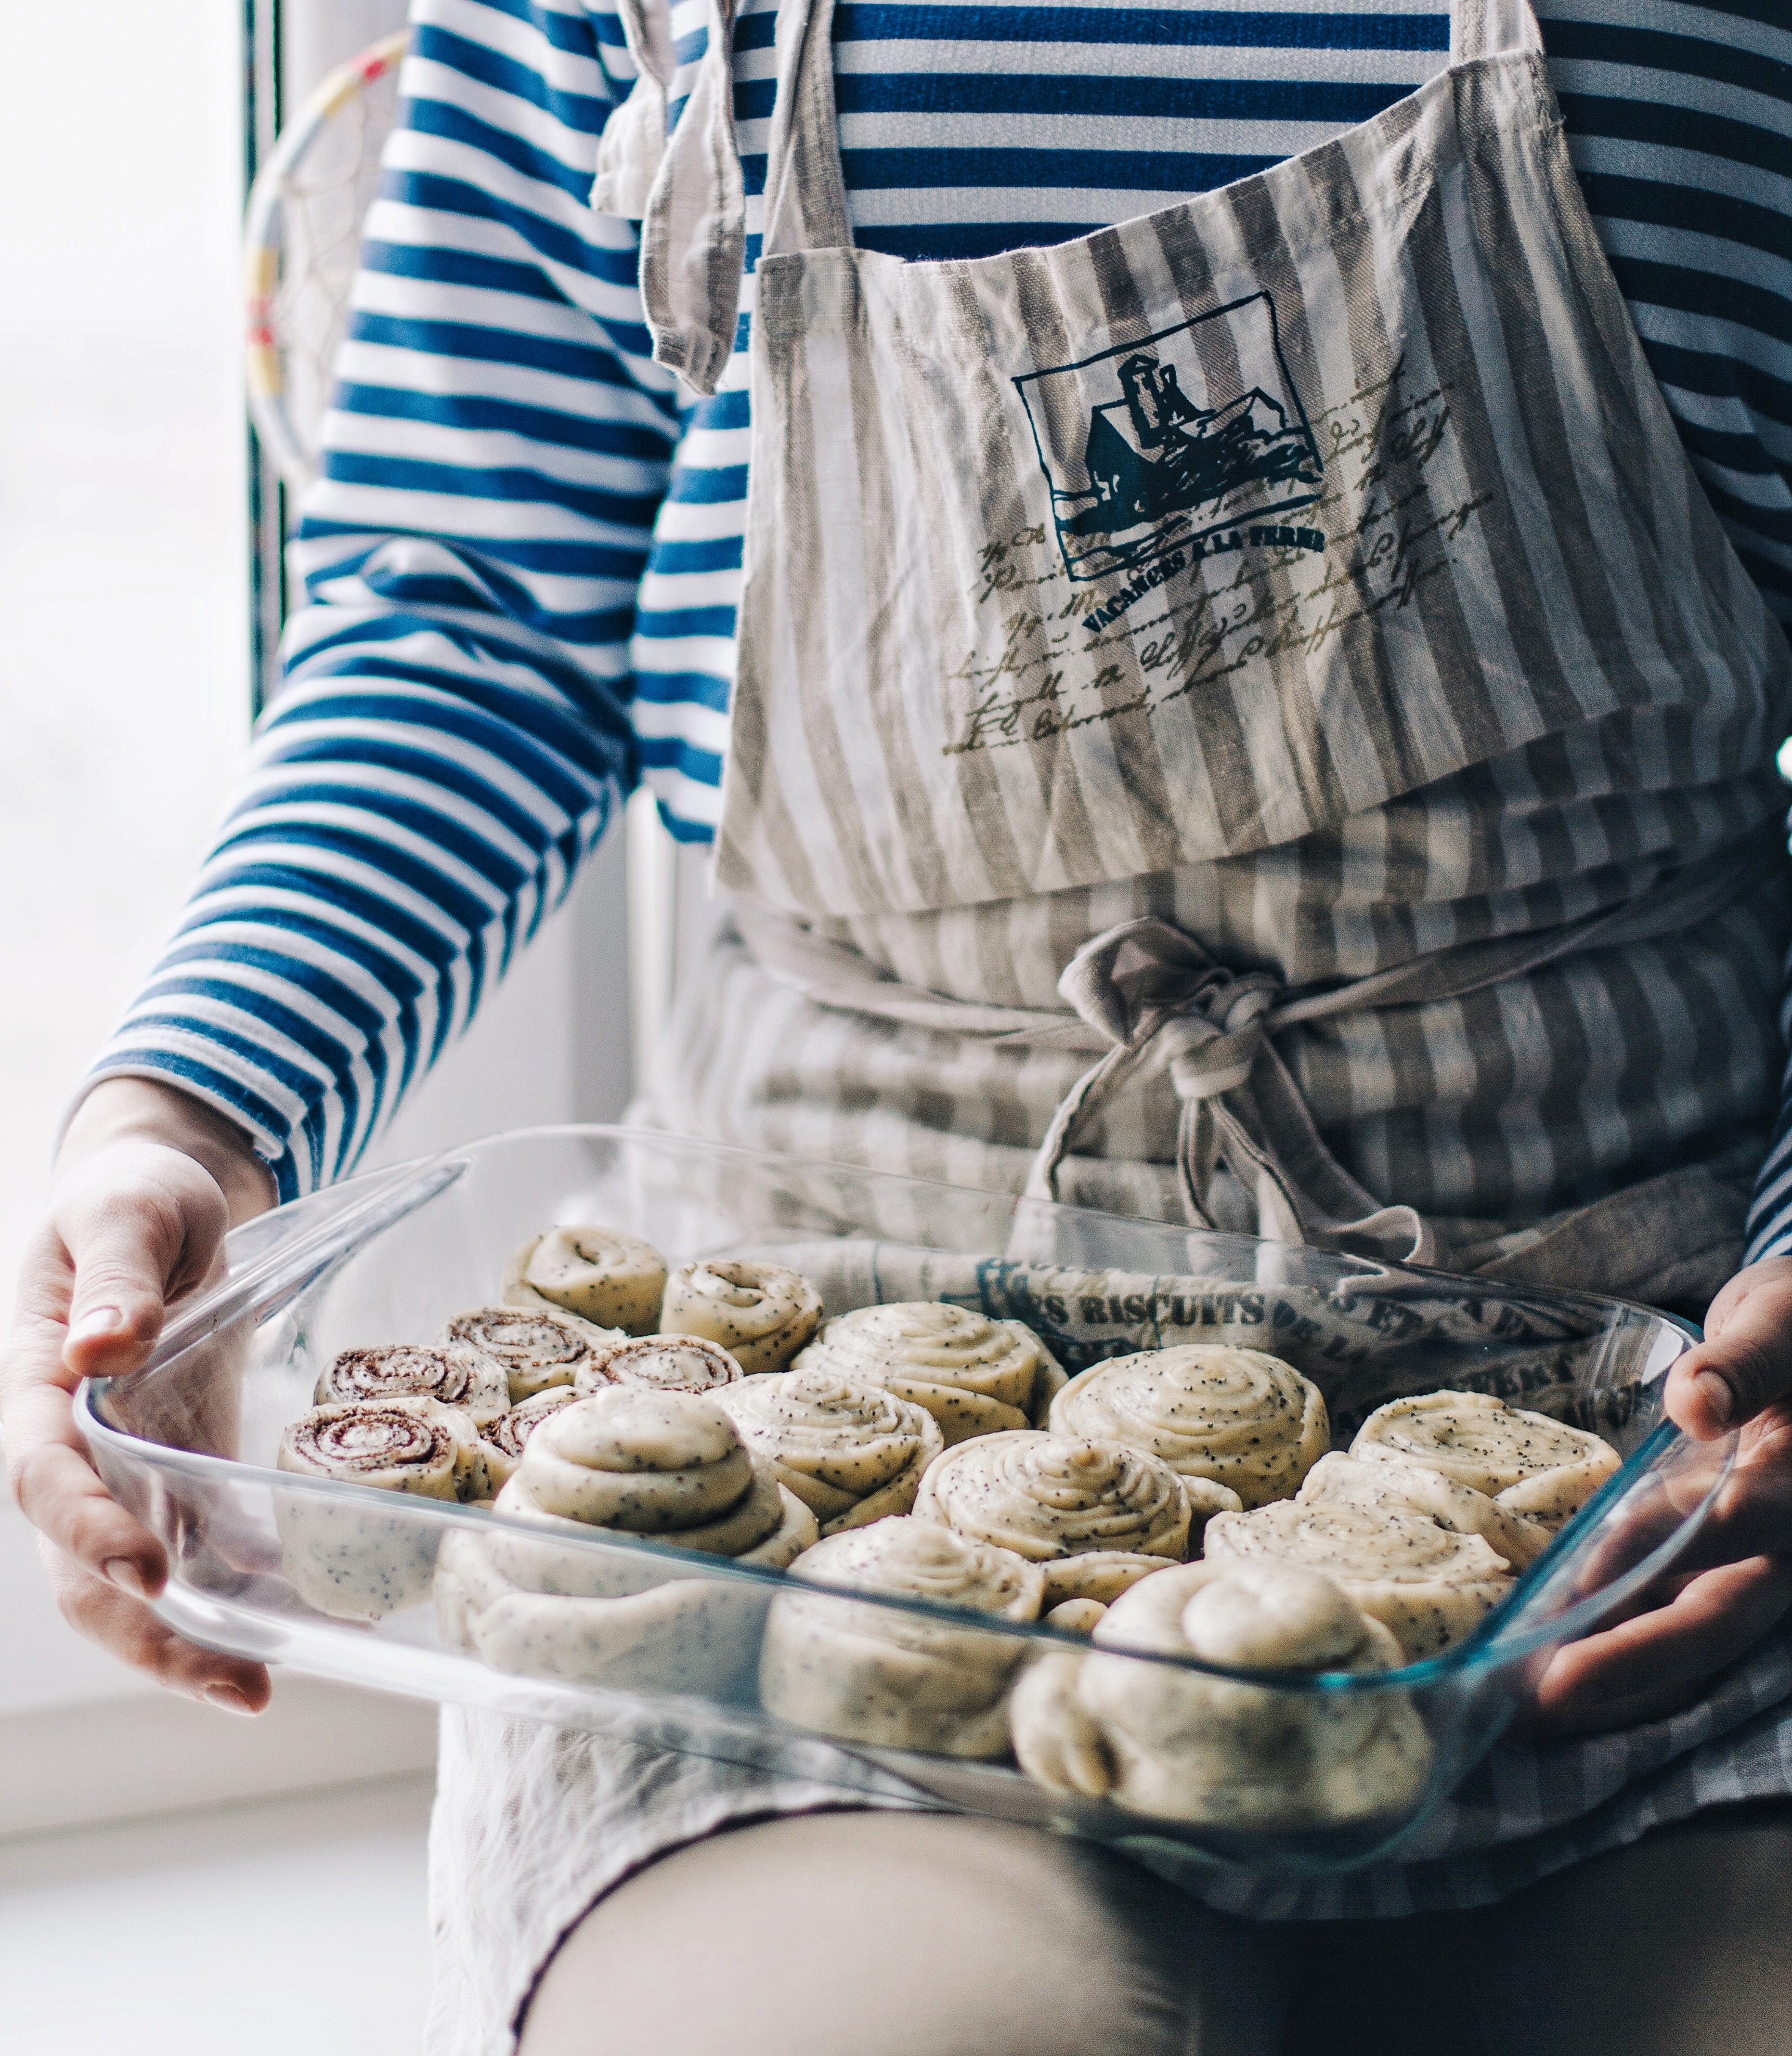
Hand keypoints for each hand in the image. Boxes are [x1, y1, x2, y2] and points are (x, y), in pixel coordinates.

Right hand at [1, 1078, 278, 1712]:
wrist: (161, 1204)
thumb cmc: (133, 1197)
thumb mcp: (126, 1212)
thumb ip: (114, 1277)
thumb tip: (101, 1345)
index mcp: (33, 1388)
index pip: (45, 1479)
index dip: (88, 1529)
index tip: (147, 1566)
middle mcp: (73, 1450)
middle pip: (84, 1569)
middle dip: (148, 1637)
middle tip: (237, 1682)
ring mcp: (127, 1472)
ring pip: (138, 1585)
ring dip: (193, 1642)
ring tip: (267, 1688)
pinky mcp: (182, 1474)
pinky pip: (198, 1551)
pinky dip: (240, 1593)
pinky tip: (306, 1623)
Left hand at [1533, 1255, 1791, 1731]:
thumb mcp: (1784, 1322)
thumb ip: (1745, 1362)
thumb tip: (1698, 1400)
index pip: (1723, 1551)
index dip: (1647, 1594)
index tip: (1574, 1631)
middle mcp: (1779, 1546)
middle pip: (1706, 1624)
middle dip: (1623, 1672)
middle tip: (1530, 1709)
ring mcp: (1745, 1553)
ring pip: (1683, 1632)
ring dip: (1610, 1676)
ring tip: (1519, 1711)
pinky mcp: (1712, 1547)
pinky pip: (1665, 1602)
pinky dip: (1611, 1635)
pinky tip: (1542, 1662)